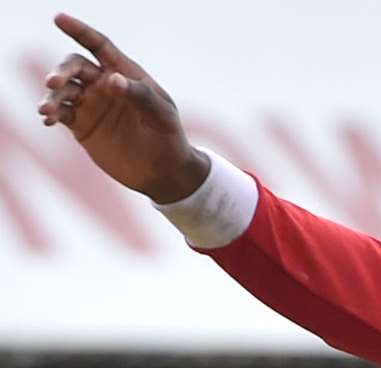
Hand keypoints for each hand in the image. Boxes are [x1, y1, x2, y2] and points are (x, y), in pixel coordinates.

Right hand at [37, 13, 208, 201]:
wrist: (163, 173)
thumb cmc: (169, 139)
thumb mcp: (162, 116)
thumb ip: (140, 96)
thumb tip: (112, 79)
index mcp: (126, 74)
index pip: (99, 45)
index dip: (80, 31)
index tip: (58, 18)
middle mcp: (104, 84)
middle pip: (75, 66)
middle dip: (62, 70)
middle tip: (54, 82)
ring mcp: (91, 104)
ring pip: (63, 90)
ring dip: (52, 95)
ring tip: (47, 109)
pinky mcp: (81, 125)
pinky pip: (60, 112)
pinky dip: (51, 113)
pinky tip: (48, 118)